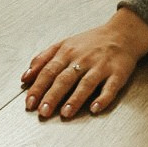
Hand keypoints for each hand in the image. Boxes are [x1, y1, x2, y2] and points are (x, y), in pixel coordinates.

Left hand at [22, 8, 147, 118]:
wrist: (121, 33)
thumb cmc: (90, 42)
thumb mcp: (64, 44)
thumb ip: (43, 59)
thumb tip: (26, 77)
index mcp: (67, 52)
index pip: (48, 71)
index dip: (38, 87)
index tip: (29, 102)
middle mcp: (82, 59)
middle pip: (64, 78)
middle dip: (52, 95)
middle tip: (43, 111)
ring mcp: (100, 66)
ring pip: (86, 83)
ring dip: (75, 99)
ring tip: (65, 113)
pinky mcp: (117, 73)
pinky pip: (110, 87)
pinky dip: (103, 98)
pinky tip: (96, 108)